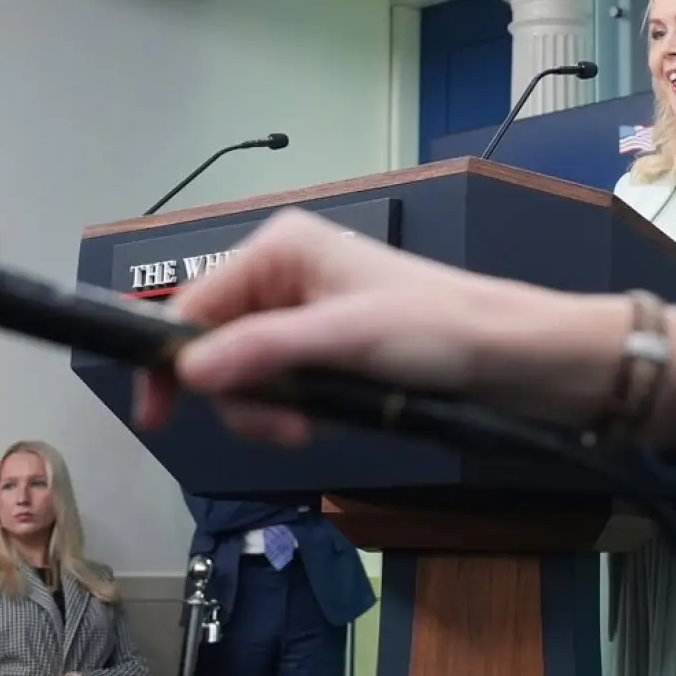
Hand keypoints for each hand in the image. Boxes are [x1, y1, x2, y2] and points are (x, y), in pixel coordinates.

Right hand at [134, 208, 661, 444]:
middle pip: (214, 346)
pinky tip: (326, 418)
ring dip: (269, 409)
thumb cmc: (445, 331)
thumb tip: (192, 370)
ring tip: (314, 425)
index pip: (192, 305)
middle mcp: (286, 274)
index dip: (169, 362)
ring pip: (245, 373)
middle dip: (239, 395)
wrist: (517, 358)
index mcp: (282, 249)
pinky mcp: (328, 348)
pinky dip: (292, 410)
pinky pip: (280, 385)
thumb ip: (265, 353)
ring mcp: (306, 313)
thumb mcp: (347, 340)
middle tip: (286, 426)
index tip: (158, 416)